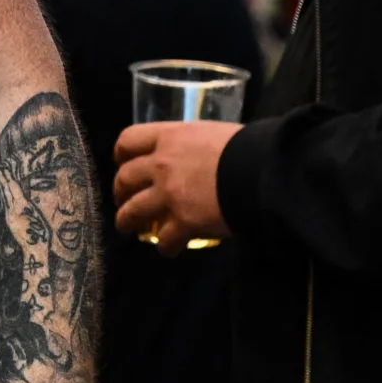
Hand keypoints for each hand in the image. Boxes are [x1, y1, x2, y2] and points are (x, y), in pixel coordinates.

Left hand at [112, 119, 237, 247]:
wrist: (262, 171)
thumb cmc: (246, 146)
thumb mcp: (212, 133)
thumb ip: (195, 144)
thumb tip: (199, 154)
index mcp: (170, 137)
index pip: (129, 140)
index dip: (121, 154)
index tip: (122, 163)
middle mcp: (161, 164)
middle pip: (124, 178)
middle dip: (120, 191)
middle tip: (123, 199)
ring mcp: (169, 194)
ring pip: (132, 211)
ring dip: (126, 221)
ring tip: (128, 228)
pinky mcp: (183, 221)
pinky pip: (165, 239)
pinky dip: (166, 246)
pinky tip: (169, 249)